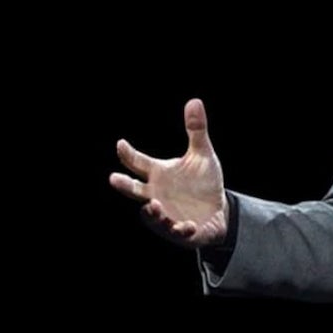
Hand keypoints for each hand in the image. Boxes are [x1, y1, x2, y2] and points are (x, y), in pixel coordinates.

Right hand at [109, 98, 228, 247]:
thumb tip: (194, 101)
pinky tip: (188, 224)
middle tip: (113, 179)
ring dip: (151, 212)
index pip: (138, 162)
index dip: (127, 153)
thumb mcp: (202, 154)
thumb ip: (196, 130)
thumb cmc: (203, 182)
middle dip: (124, 185)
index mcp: (158, 174)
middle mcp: (156, 194)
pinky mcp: (182, 231)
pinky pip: (177, 232)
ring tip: (152, 205)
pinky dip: (181, 229)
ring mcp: (167, 214)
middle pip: (134, 190)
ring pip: (152, 216)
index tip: (121, 144)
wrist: (218, 211)